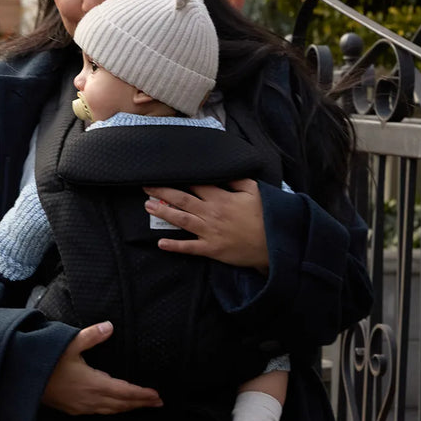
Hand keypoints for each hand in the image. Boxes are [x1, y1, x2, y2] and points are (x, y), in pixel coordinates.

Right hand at [40, 322, 162, 415]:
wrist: (21, 379)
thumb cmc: (45, 360)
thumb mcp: (69, 344)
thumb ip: (91, 336)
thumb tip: (110, 326)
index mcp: (93, 384)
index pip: (125, 392)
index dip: (142, 395)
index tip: (157, 395)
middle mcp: (90, 399)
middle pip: (121, 404)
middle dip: (140, 403)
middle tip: (157, 402)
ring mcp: (81, 407)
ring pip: (111, 410)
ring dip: (128, 407)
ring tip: (142, 404)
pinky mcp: (73, 409)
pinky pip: (100, 412)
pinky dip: (113, 410)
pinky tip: (116, 406)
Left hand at [143, 179, 268, 272]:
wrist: (274, 244)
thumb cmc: (266, 216)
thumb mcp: (255, 191)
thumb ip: (237, 180)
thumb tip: (224, 172)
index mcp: (221, 198)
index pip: (196, 184)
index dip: (180, 178)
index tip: (167, 173)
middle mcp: (211, 213)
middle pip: (181, 200)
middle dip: (162, 192)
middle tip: (147, 188)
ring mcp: (209, 232)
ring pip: (181, 220)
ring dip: (163, 213)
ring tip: (149, 207)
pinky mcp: (212, 249)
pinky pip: (189, 247)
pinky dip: (174, 245)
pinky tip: (161, 243)